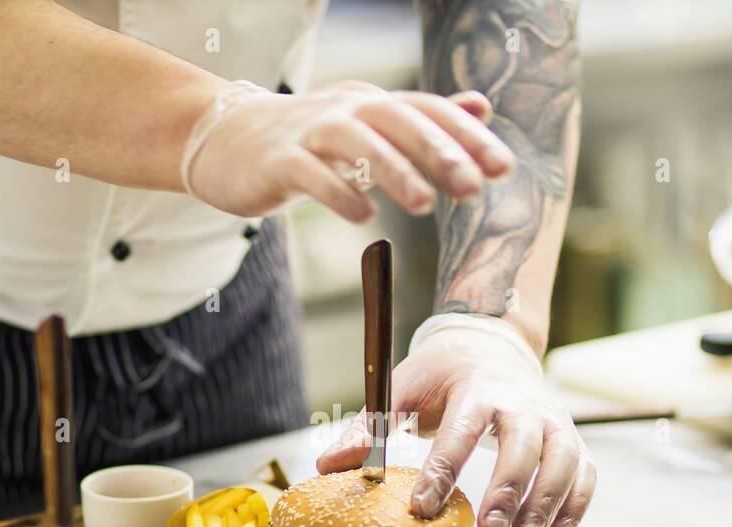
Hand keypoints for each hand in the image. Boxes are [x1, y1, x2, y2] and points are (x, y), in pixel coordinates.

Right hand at [186, 81, 514, 222]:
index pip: (427, 111)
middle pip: (397, 120)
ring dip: (393, 170)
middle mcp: (345, 110)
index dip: (467, 136)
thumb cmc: (311, 140)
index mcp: (373, 104)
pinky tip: (363, 217)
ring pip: (355, 141)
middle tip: (473, 188)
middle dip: (438, 152)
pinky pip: (309, 172)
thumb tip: (482, 105)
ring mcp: (308, 133)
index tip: (503, 168)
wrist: (228, 140)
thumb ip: (424, 120)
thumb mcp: (371, 125)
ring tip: (425, 205)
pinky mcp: (277, 161)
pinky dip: (337, 191)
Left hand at [317, 326, 596, 526]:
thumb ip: (367, 428)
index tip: (421, 508)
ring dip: (547, 501)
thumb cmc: (439, 377)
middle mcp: (520, 401)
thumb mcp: (400, 389)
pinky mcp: (570, 437)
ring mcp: (551, 419)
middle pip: (525, 444)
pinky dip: (578, 502)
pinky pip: (586, 470)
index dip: (442, 471)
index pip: (461, 430)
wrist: (491, 345)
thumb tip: (327, 466)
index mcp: (476, 387)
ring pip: (564, 459)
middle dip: (508, 490)